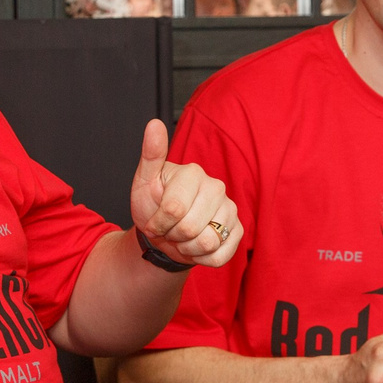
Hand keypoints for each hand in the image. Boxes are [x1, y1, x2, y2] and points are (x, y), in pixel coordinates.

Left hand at [130, 119, 241, 267]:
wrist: (165, 233)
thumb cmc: (154, 205)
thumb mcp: (144, 181)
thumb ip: (151, 154)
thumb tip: (154, 124)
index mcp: (194, 173)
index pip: (174, 209)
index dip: (158, 223)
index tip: (154, 220)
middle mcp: (217, 188)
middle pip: (190, 228)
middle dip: (172, 236)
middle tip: (169, 229)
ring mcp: (230, 210)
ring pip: (207, 243)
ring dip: (187, 248)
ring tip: (182, 237)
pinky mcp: (238, 231)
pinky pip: (220, 256)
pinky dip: (202, 258)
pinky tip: (195, 246)